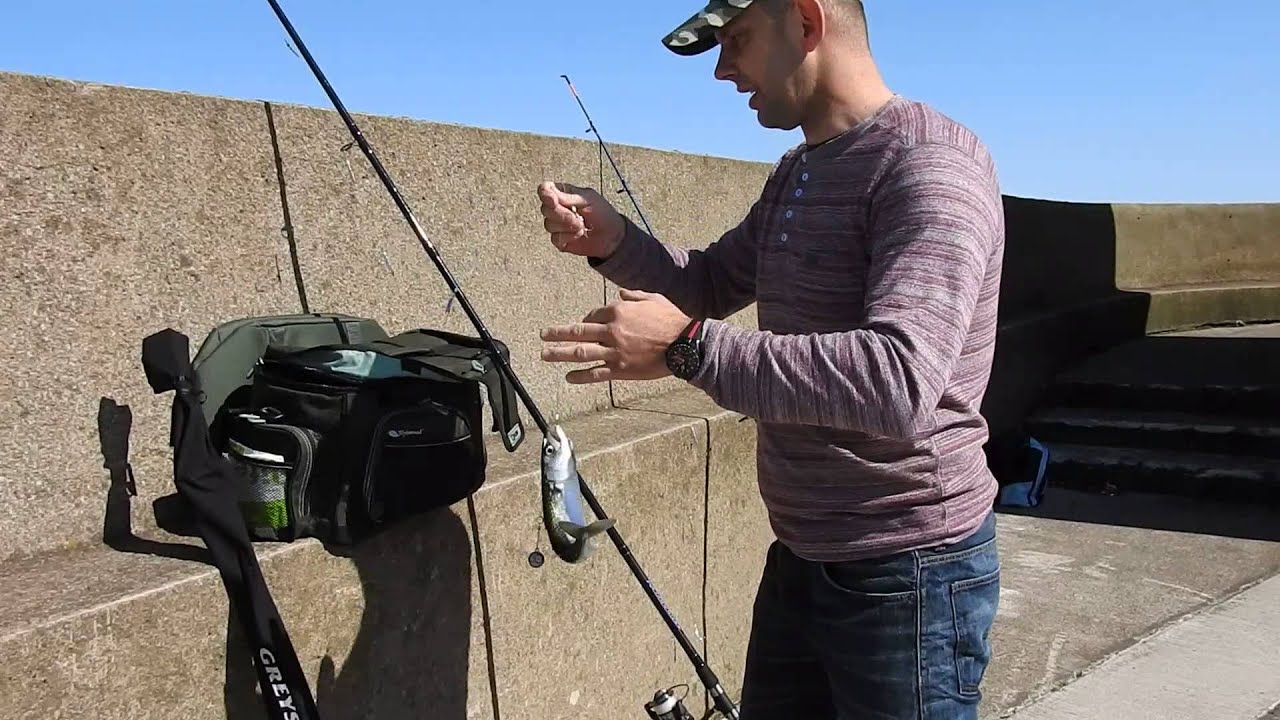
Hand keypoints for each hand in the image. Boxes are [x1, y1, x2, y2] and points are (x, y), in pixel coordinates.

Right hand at [537, 181, 624, 258]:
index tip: (554, 201)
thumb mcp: (588, 199)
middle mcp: (557, 208)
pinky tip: (579, 234)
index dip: (545, 195)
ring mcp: (557, 225)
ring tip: (582, 225)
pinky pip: (555, 238)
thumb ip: (567, 196)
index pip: (544, 190)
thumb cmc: (603, 213)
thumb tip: (547, 193)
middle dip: (562, 214)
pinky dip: (569, 236)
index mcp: (563, 194)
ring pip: (548, 225)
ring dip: (567, 226)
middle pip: (545, 209)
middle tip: (578, 216)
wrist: (611, 235)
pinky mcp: (559, 240)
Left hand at [541, 289, 691, 383]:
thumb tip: (621, 294)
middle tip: (543, 335)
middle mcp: (612, 330)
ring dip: (560, 354)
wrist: (687, 343)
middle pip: (578, 332)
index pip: (593, 315)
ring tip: (545, 355)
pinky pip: (596, 373)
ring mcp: (614, 352)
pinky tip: (568, 377)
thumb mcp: (653, 298)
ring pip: (581, 352)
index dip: (586, 320)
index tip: (583, 325)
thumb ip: (634, 295)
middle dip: (557, 334)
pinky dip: (581, 376)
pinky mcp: (621, 370)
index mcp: (618, 311)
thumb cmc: (672, 319)